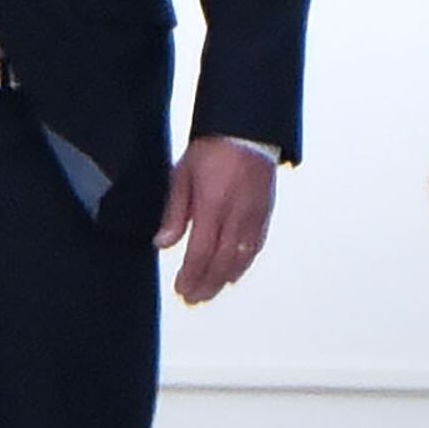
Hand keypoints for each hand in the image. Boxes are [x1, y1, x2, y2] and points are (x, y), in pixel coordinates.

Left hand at [156, 137, 278, 306]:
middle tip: (194, 298)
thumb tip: (163, 242)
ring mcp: (254, 215)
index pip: (201, 253)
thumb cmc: (214, 148)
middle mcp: (236, 215)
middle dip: (207, 284)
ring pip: (241, 258)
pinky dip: (244, 263)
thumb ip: (175, 213)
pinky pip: (256, 245)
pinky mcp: (264, 212)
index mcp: (213, 206)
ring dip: (224, 279)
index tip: (182, 288)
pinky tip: (234, 272)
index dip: (191, 276)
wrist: (246, 128)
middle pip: (222, 263)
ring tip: (210, 291)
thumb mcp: (182, 176)